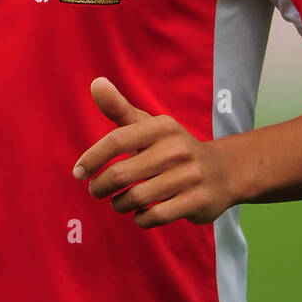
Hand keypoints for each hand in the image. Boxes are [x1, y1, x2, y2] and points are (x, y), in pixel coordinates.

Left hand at [72, 77, 235, 228]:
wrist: (222, 172)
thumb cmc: (172, 148)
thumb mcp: (148, 125)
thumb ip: (119, 108)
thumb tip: (95, 82)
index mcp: (162, 126)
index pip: (116, 141)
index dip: (92, 159)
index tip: (78, 173)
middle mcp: (177, 149)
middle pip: (121, 174)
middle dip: (101, 186)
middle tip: (96, 191)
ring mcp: (189, 176)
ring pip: (136, 198)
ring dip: (120, 204)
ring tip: (118, 202)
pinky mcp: (196, 201)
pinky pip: (155, 216)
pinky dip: (141, 218)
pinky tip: (140, 213)